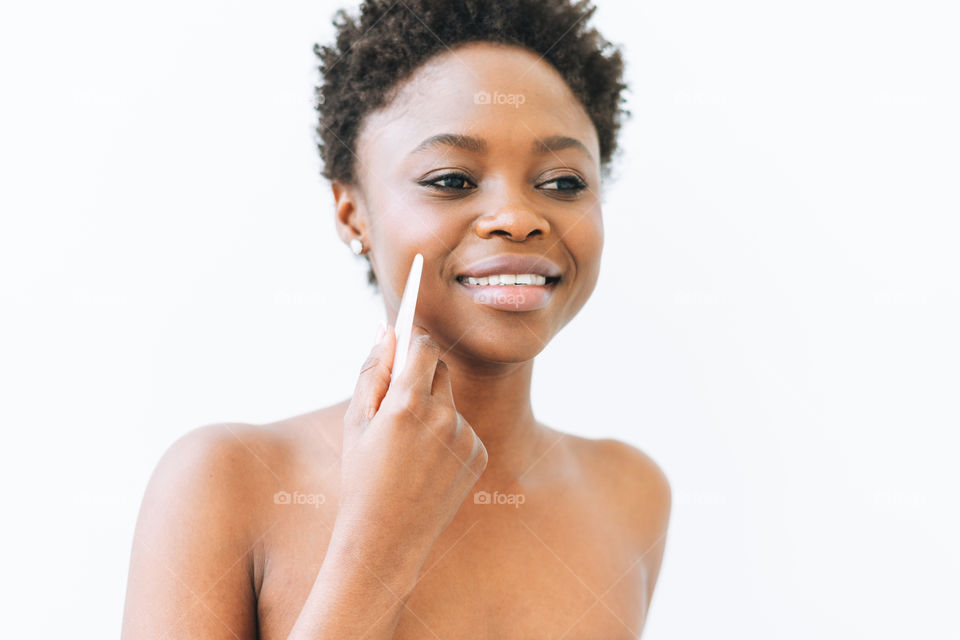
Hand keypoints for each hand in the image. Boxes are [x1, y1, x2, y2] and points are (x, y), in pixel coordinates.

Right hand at [334, 323, 487, 557]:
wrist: (386, 539)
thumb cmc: (362, 478)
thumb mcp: (356, 422)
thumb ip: (373, 371)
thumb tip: (386, 330)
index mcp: (408, 403)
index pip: (424, 346)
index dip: (413, 346)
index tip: (405, 348)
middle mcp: (443, 416)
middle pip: (439, 370)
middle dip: (421, 378)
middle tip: (398, 409)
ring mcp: (465, 437)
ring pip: (451, 403)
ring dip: (434, 412)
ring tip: (409, 450)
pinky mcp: (478, 455)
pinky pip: (463, 429)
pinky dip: (448, 438)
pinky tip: (427, 466)